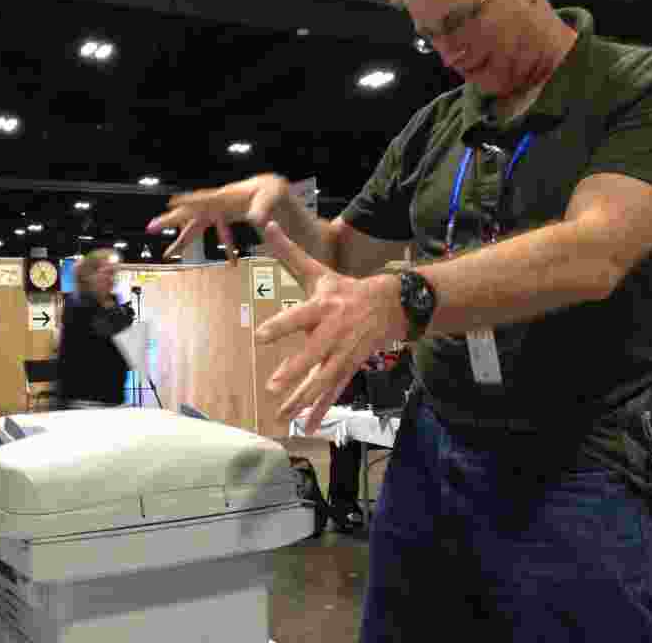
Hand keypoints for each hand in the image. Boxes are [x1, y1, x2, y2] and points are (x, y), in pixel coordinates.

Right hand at [146, 174, 289, 263]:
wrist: (274, 192)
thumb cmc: (272, 190)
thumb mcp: (271, 195)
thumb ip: (263, 207)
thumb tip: (255, 220)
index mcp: (226, 197)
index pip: (204, 199)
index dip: (188, 202)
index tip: (171, 204)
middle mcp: (218, 204)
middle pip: (190, 213)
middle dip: (170, 221)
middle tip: (150, 227)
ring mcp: (220, 212)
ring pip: (197, 226)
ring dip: (184, 240)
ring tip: (168, 254)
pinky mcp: (225, 218)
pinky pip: (218, 235)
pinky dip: (225, 250)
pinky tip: (232, 263)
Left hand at [254, 222, 406, 433]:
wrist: (391, 306)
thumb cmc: (344, 289)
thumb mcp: (318, 270)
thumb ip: (289, 253)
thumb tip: (266, 225)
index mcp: (323, 306)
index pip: (299, 316)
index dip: (281, 326)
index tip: (260, 335)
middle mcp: (334, 332)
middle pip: (313, 354)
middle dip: (295, 371)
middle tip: (273, 385)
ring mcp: (343, 353)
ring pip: (322, 379)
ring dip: (303, 399)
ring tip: (282, 414)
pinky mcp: (349, 368)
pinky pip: (333, 391)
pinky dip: (322, 410)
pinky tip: (307, 426)